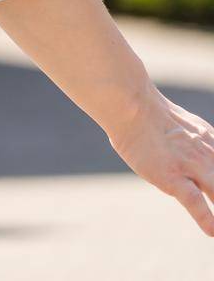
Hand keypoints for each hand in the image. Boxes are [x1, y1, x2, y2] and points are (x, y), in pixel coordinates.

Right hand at [107, 90, 213, 235]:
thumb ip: (186, 139)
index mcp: (209, 140)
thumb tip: (180, 145)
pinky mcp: (172, 178)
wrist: (131, 106)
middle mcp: (207, 155)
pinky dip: (206, 219)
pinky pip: (196, 203)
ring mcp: (191, 167)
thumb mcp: (177, 123)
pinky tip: (211, 231)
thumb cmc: (143, 110)